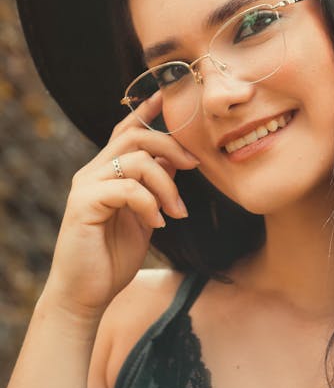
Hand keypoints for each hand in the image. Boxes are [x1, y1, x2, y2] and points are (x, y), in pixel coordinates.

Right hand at [43, 92, 198, 317]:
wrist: (86, 296)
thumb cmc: (113, 257)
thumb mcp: (144, 215)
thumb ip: (155, 187)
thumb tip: (174, 160)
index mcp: (107, 171)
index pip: (127, 130)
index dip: (148, 110)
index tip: (170, 91)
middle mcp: (93, 172)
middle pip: (136, 137)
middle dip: (172, 146)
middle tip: (196, 166)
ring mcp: (86, 186)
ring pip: (135, 159)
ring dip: (166, 183)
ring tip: (177, 212)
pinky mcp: (83, 204)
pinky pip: (127, 188)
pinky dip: (149, 203)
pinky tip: (158, 223)